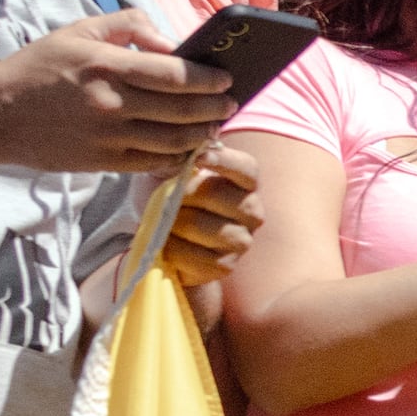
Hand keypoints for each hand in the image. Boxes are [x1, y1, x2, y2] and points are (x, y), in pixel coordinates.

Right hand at [0, 15, 233, 172]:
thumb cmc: (39, 68)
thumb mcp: (77, 31)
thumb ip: (128, 24)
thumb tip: (171, 40)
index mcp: (105, 65)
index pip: (174, 74)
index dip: (208, 78)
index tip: (227, 77)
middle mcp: (110, 103)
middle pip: (183, 110)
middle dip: (216, 107)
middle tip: (231, 103)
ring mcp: (107, 137)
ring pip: (174, 141)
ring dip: (203, 135)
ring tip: (214, 125)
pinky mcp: (103, 162)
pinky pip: (154, 163)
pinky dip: (179, 157)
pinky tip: (190, 148)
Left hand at [147, 139, 264, 287]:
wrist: (164, 240)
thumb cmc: (172, 198)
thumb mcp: (173, 171)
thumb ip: (182, 158)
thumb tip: (190, 149)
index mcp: (246, 184)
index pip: (246, 168)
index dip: (224, 161)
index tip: (197, 157)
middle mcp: (252, 212)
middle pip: (215, 195)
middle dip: (181, 195)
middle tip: (165, 198)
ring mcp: (242, 241)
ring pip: (202, 226)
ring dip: (174, 223)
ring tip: (165, 222)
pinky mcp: (226, 266)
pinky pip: (195, 256)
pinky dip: (173, 249)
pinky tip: (167, 244)